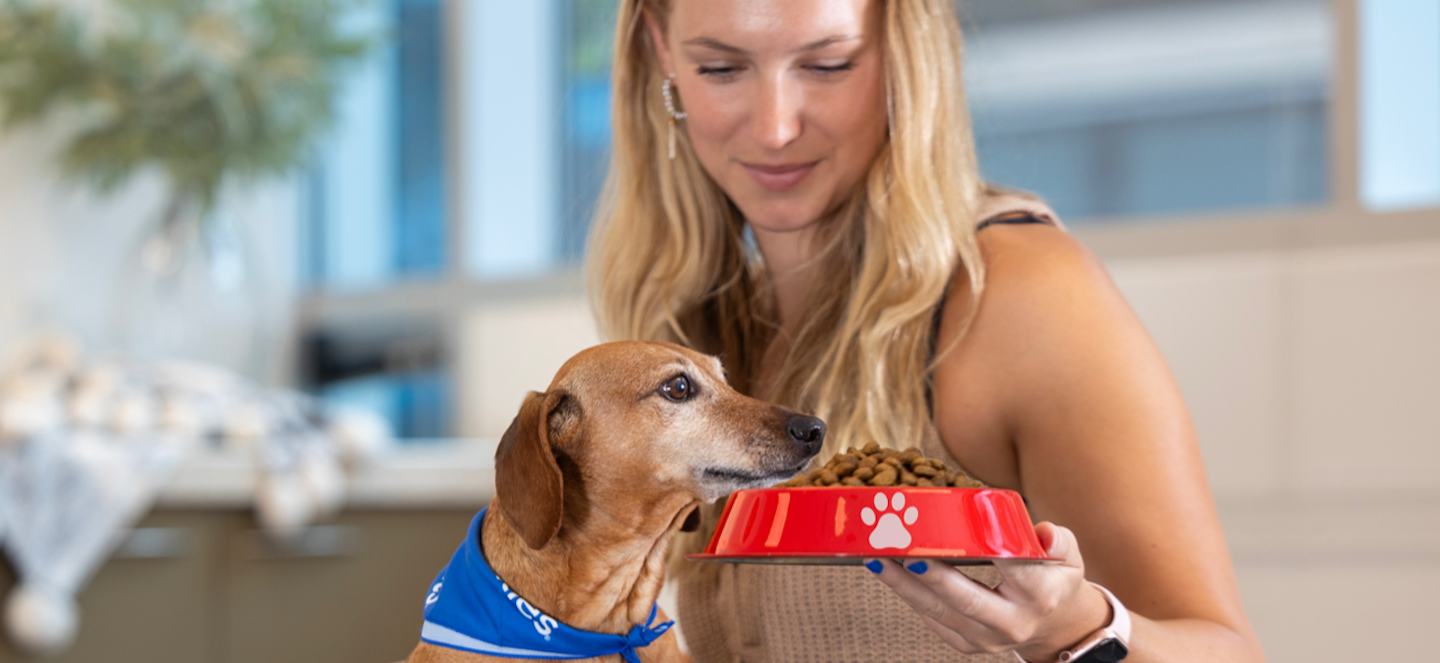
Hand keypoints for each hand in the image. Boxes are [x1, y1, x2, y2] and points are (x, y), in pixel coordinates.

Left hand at [864, 522, 1111, 661]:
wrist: (1054, 625)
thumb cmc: (1054, 578)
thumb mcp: (1068, 555)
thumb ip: (1055, 540)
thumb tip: (1042, 532)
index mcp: (1039, 594)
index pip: (1010, 567)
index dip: (981, 549)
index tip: (953, 532)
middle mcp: (1013, 622)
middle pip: (965, 598)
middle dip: (929, 574)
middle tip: (899, 549)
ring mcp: (988, 638)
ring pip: (939, 612)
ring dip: (903, 585)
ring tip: (876, 558)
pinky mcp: (968, 645)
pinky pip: (933, 621)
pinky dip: (909, 596)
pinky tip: (887, 573)